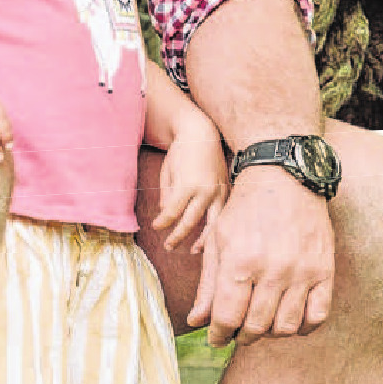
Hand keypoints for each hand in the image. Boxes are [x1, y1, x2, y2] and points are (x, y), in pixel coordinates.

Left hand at [149, 111, 225, 252]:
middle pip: (190, 221)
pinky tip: (211, 235)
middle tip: (168, 246)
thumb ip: (167, 195)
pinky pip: (222, 213)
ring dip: (202, 239)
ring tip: (194, 250)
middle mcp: (204, 190)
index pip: (172, 212)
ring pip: (212, 222)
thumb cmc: (181, 151)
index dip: (162, 222)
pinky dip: (216, 226)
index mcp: (187, 184)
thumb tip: (167, 213)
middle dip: (177, 236)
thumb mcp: (167, 172)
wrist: (202, 133)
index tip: (156, 227)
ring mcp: (218, 190)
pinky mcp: (226, 189)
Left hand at [187, 151, 335, 343]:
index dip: (219, 335)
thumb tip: (196, 322)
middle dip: (241, 336)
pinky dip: (303, 327)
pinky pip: (318, 315)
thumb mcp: (219, 241)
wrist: (285, 176)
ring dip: (269, 333)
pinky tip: (290, 320)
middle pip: (255, 327)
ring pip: (285, 327)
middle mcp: (273, 269)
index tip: (217, 337)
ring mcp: (302, 271)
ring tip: (262, 323)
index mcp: (240, 261)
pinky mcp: (325, 269)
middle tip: (237, 331)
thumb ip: (208, 285)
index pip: (227, 319)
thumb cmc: (246, 209)